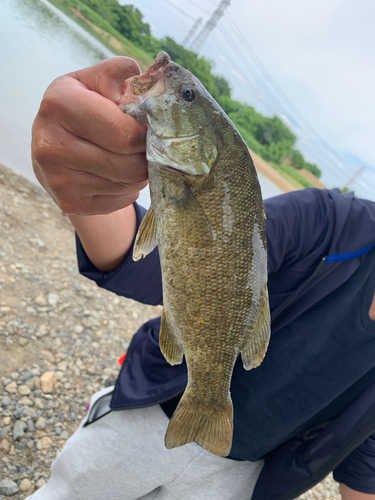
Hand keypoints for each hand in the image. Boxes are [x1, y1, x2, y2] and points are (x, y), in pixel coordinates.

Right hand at [32, 56, 147, 214]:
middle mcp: (51, 144)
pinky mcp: (68, 202)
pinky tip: (116, 175)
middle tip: (145, 146)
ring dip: (139, 174)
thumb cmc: (84, 107)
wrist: (54, 146)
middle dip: (146, 156)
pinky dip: (127, 189)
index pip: (124, 133)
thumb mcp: (96, 81)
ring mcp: (57, 179)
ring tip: (130, 158)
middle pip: (129, 165)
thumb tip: (146, 86)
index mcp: (59, 105)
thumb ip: (120, 74)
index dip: (146, 134)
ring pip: (128, 184)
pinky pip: (119, 200)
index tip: (150, 129)